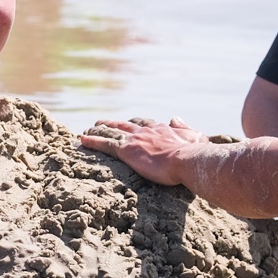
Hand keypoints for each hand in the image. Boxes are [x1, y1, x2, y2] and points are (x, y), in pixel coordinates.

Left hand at [81, 116, 210, 188]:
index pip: (144, 124)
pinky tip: (82, 139)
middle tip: (101, 123)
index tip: (129, 124)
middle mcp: (145, 131)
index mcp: (161, 129)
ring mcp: (135, 139)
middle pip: (124, 125)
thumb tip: (175, 118)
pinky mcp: (126, 150)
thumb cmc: (194, 153)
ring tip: (88, 129)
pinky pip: (105, 144)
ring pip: (111, 132)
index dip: (134, 124)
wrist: (188, 160)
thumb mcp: (195, 136)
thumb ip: (184, 127)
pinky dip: (92, 141)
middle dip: (112, 124)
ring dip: (98, 130)